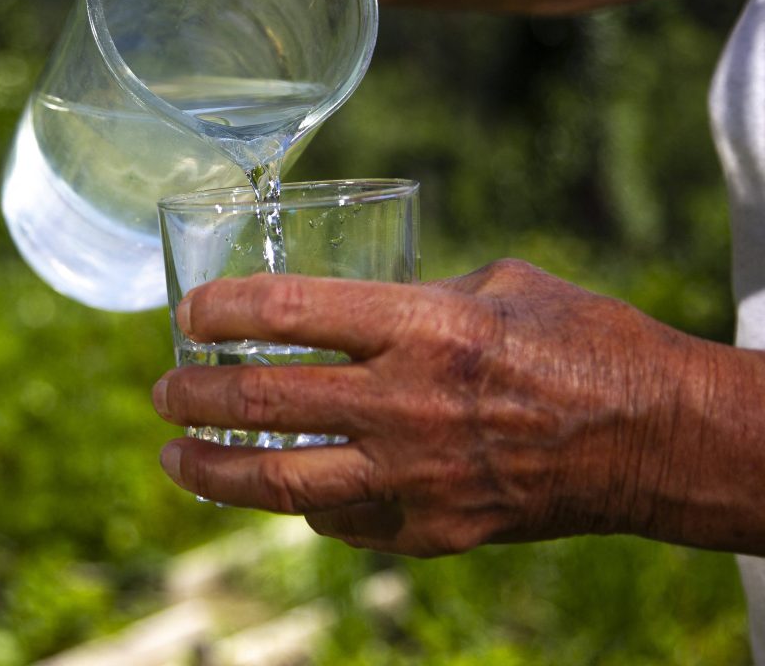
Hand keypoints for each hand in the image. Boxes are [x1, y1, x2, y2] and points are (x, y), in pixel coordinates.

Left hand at [152, 260, 764, 556]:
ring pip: (282, 481)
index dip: (222, 309)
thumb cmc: (585, 342)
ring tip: (175, 460)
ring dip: (214, 471)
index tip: (188, 313)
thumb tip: (354, 310)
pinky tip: (281, 491)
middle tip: (161, 393)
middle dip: (194, 396)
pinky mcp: (432, 531)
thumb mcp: (498, 285)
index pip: (289, 311)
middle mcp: (407, 403)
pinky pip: (341, 521)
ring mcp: (416, 478)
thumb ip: (416, 296)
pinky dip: (303, 504)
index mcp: (425, 326)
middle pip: (265, 400)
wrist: (656, 439)